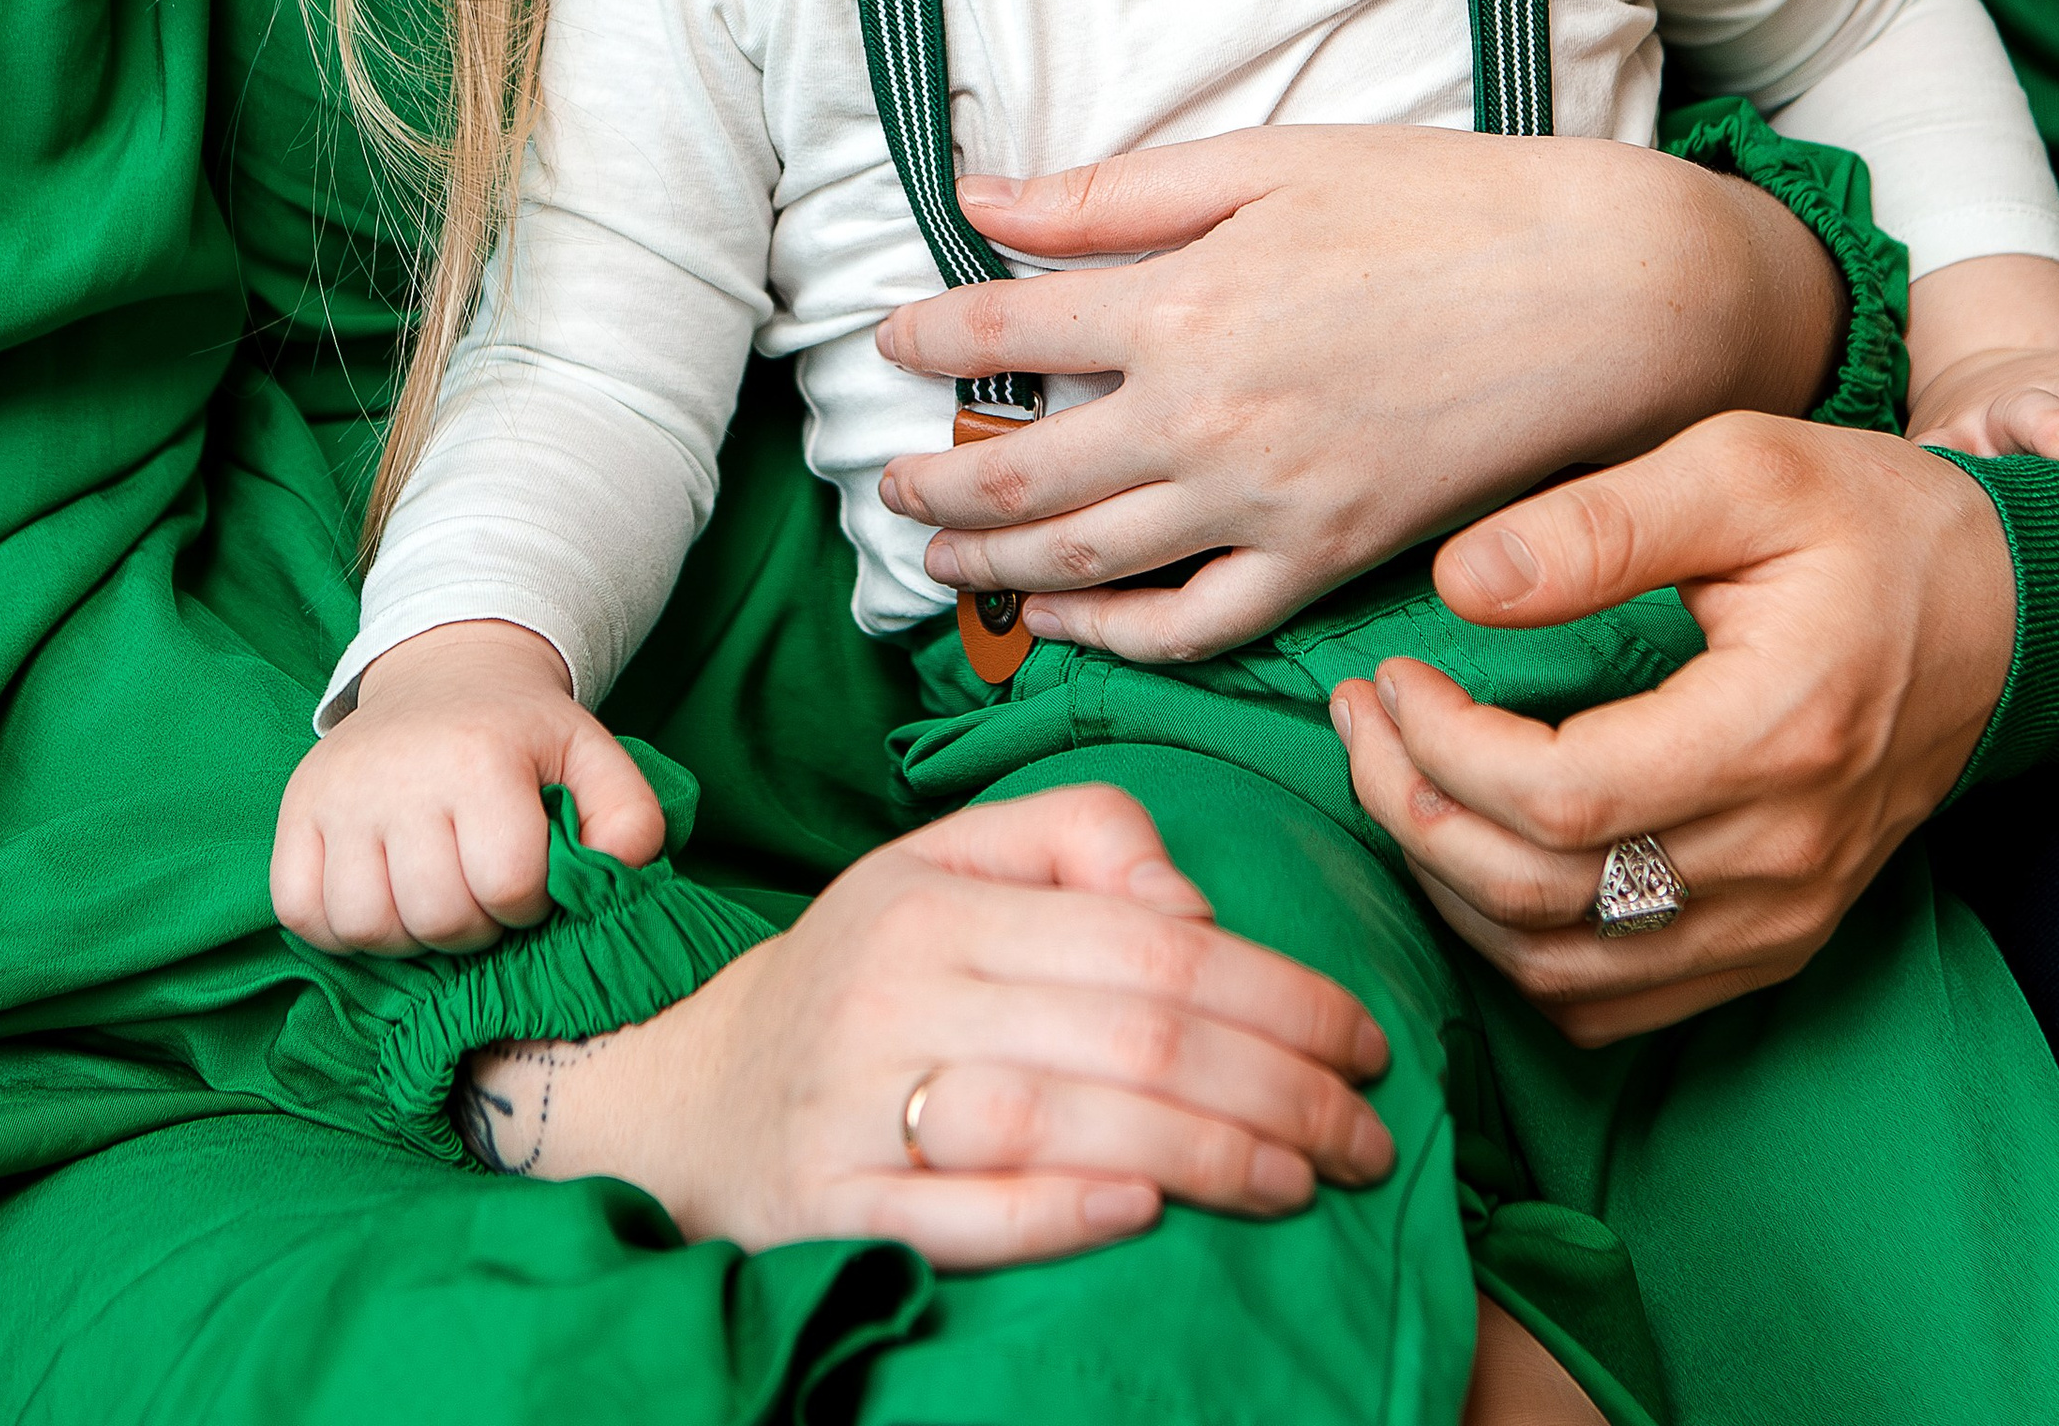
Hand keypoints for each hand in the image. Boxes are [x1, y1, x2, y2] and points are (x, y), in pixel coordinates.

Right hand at [269, 618, 666, 954]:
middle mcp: (401, 771)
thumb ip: (630, 818)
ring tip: (431, 891)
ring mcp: (338, 792)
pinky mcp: (294, 811)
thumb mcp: (592, 758)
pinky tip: (380, 891)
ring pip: (366, 927)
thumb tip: (621, 876)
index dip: (527, 901)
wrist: (446, 674)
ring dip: (406, 932)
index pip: (508, 886)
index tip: (527, 873)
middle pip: (438, 918)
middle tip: (478, 886)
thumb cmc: (521, 733)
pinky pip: (302, 915)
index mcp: (481, 756)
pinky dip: (340, 925)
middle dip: (472, 924)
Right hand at [461, 784, 1394, 1264]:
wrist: (688, 1096)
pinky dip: (1062, 1216)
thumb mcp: (947, 866)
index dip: (1277, 990)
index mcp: (939, 900)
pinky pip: (961, 1217)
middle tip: (1370, 1130)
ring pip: (1063, 1124)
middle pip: (1129, 1037)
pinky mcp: (833, 1209)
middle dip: (1278, 1086)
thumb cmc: (861, 975)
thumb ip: (1077, 840)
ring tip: (1306, 1179)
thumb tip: (1190, 902)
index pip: (1148, 943)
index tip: (1365, 1037)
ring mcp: (862, 1107)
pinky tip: (1153, 1216)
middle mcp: (899, 993)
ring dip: (1206, 1157)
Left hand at [871, 129, 1843, 659]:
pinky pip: (1190, 626)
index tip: (887, 343)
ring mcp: (1265, 501)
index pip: (1003, 329)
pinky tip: (1062, 625)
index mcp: (1183, 298)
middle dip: (934, 487)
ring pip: (1085, 559)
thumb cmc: (1442, 202)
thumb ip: (1115, 195)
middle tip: (883, 495)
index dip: (928, 342)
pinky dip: (1109, 638)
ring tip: (938, 562)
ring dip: (992, 566)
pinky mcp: (1326, 560)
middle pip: (1020, 471)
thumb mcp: (1269, 162)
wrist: (1599, 290)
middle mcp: (1205, 414)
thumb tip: (981, 198)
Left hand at [1328, 411, 2015, 1045]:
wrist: (2004, 610)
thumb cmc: (1866, 521)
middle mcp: (1786, 851)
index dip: (1444, 749)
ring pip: (1564, 967)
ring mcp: (1786, 914)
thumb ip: (1599, 524)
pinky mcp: (1778, 940)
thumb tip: (1460, 584)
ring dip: (1450, 886)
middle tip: (1362, 718)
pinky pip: (1618, 1001)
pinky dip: (1521, 950)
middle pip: (1544, 893)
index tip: (1391, 674)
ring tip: (1396, 777)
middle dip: (1413, 809)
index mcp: (1779, 728)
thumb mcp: (1740, 468)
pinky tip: (1478, 858)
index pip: (1564, 797)